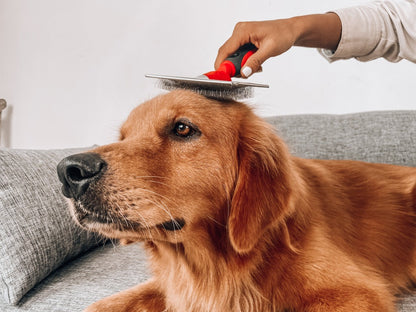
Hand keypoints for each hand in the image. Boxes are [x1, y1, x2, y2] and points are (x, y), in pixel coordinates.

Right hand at [215, 13, 341, 77]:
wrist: (291, 30)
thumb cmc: (283, 34)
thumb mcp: (269, 49)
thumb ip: (255, 62)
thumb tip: (244, 72)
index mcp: (243, 31)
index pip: (225, 50)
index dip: (222, 65)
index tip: (224, 77)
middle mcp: (239, 32)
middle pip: (227, 55)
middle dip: (234, 67)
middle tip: (245, 75)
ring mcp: (241, 36)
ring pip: (233, 56)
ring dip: (242, 66)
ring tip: (256, 67)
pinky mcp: (244, 41)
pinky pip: (239, 55)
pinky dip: (245, 63)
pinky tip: (255, 63)